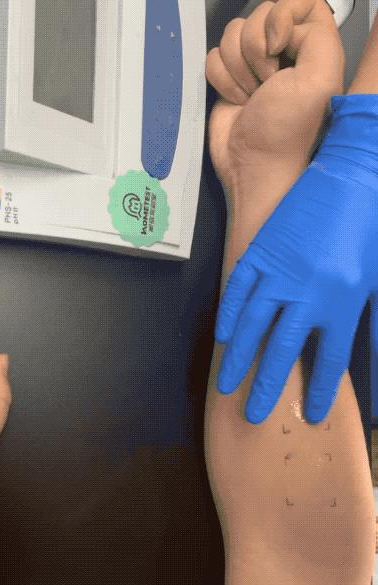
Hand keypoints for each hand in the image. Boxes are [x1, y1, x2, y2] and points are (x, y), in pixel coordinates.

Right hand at [205, 0, 343, 186]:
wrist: (252, 167)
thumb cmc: (286, 133)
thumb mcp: (318, 80)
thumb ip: (315, 35)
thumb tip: (280, 27)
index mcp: (314, 48)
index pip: (299, 2)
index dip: (280, 17)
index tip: (278, 47)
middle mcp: (286, 53)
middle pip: (260, 13)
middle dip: (256, 49)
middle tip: (267, 83)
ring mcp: (255, 66)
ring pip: (232, 33)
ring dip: (238, 68)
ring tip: (252, 98)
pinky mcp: (229, 79)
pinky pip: (214, 56)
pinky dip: (222, 80)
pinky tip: (237, 102)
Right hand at [215, 86, 377, 424]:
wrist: (355, 169)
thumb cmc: (373, 223)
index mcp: (343, 299)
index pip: (329, 358)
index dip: (320, 389)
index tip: (311, 414)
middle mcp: (307, 291)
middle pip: (282, 350)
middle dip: (267, 387)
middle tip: (252, 415)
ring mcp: (279, 269)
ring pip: (252, 322)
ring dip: (238, 357)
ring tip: (226, 384)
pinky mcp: (262, 249)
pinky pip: (239, 288)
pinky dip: (229, 312)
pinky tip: (222, 335)